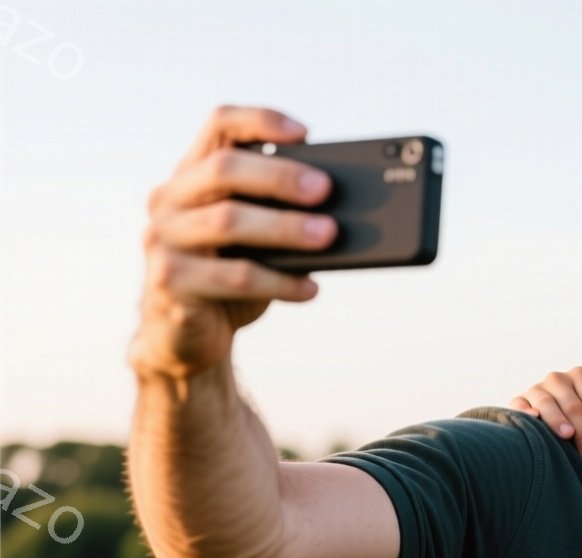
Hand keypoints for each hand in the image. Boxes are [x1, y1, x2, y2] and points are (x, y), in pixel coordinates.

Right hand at [131, 106, 335, 381]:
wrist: (186, 336)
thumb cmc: (230, 275)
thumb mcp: (255, 239)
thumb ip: (278, 214)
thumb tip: (341, 209)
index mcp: (193, 175)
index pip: (219, 126)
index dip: (260, 120)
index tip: (306, 132)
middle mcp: (169, 200)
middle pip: (223, 169)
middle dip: (280, 176)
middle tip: (326, 190)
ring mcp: (162, 240)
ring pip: (227, 221)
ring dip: (285, 228)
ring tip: (330, 236)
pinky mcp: (169, 283)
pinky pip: (233, 277)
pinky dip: (279, 282)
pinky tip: (311, 288)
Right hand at [509, 367, 581, 466]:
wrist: (558, 407)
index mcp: (581, 376)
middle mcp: (557, 379)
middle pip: (574, 407)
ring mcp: (536, 389)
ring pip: (547, 403)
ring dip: (558, 421)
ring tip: (568, 436)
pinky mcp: (519, 400)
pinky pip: (519, 405)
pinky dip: (525, 411)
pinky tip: (533, 419)